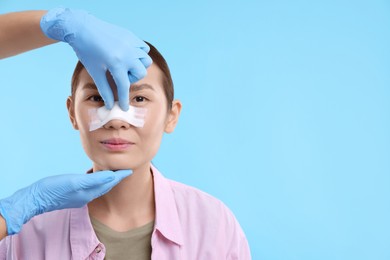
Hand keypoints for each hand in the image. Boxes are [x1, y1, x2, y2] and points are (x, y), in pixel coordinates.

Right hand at [0, 170, 130, 234]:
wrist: (35, 199)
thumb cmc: (54, 189)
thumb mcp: (75, 182)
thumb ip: (94, 180)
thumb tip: (112, 176)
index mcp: (90, 192)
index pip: (110, 182)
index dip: (120, 176)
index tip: (130, 170)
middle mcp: (87, 196)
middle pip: (106, 185)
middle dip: (116, 178)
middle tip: (125, 170)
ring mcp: (79, 196)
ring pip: (99, 187)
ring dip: (107, 180)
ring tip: (114, 172)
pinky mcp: (72, 194)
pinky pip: (90, 187)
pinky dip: (96, 181)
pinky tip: (94, 177)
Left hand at [40, 7, 151, 110]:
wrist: (82, 27)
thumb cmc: (86, 51)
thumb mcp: (95, 72)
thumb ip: (104, 90)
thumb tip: (110, 106)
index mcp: (116, 63)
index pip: (124, 86)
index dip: (124, 99)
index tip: (124, 108)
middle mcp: (127, 53)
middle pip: (141, 73)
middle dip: (132, 78)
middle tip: (120, 75)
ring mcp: (131, 43)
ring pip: (146, 60)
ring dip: (138, 66)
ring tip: (126, 65)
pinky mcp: (131, 36)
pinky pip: (143, 48)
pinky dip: (139, 54)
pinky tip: (129, 55)